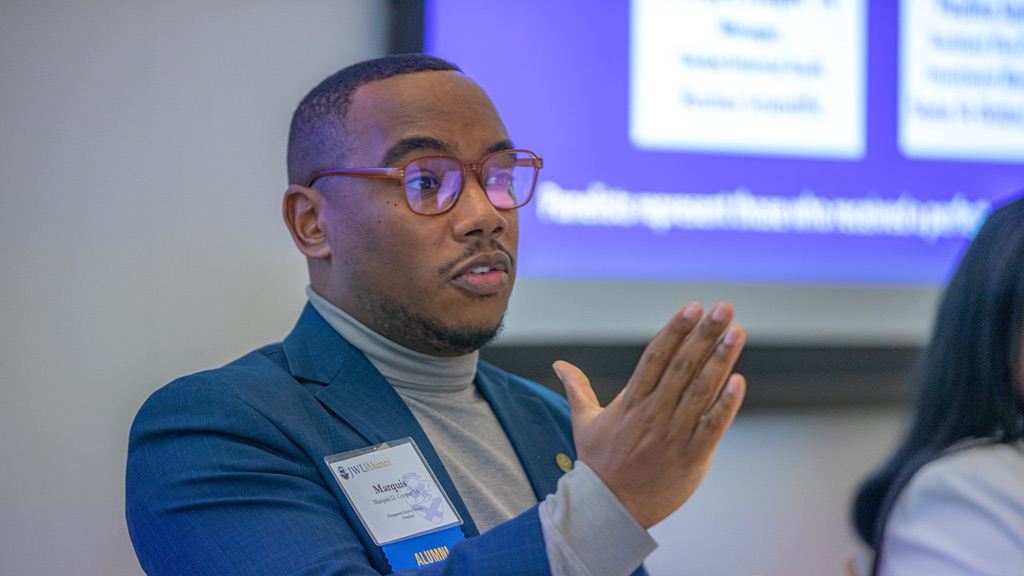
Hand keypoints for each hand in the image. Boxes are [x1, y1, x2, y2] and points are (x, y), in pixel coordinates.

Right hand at [554, 302, 745, 528]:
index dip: (675, 330)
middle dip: (704, 335)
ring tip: (737, 333)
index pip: (655, 356)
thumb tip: (558, 364)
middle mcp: (653, 413)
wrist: (609, 510)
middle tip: (723, 308)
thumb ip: (577, 388)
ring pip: (700, 391)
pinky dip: (726, 405)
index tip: (693, 308)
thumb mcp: (584, 422)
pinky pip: (712, 426)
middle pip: (681, 366)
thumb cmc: (598, 464)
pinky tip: (738, 381)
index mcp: (631, 402)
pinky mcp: (691, 457)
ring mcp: (673, 435)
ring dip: (720, 361)